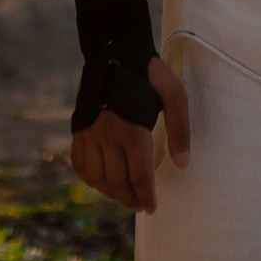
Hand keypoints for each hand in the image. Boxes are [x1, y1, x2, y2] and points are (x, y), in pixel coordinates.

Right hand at [68, 56, 190, 213]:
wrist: (114, 51)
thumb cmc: (150, 75)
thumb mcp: (175, 97)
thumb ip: (180, 131)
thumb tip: (182, 164)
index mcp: (132, 130)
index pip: (139, 177)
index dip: (146, 197)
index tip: (152, 209)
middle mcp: (107, 136)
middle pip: (117, 182)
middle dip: (130, 199)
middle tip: (140, 206)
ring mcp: (89, 133)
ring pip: (96, 178)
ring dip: (110, 193)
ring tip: (124, 196)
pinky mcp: (78, 129)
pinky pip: (79, 164)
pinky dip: (89, 179)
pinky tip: (101, 181)